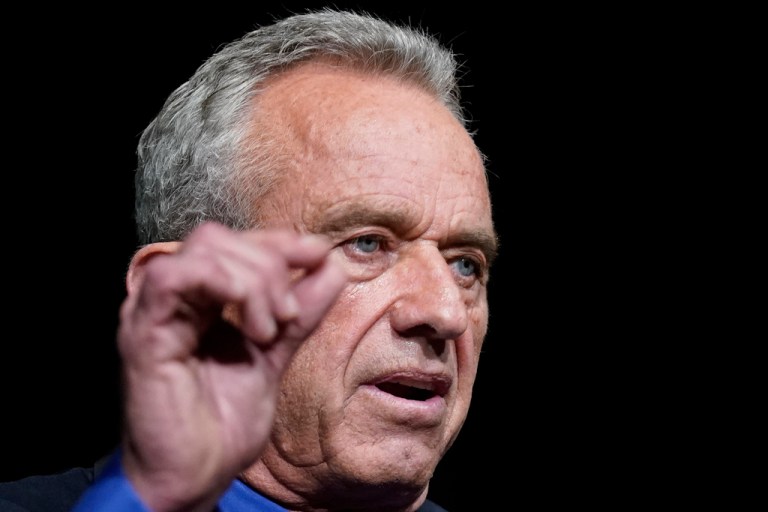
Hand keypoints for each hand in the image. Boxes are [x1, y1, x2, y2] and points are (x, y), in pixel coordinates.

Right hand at [116, 222, 346, 510]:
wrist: (195, 477)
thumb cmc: (223, 423)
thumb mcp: (274, 355)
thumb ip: (300, 312)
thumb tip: (330, 267)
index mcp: (196, 300)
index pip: (234, 243)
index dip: (279, 241)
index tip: (317, 257)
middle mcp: (171, 299)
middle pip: (219, 238)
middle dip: (270, 266)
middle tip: (289, 316)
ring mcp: (153, 312)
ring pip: (204, 249)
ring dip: (253, 281)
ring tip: (271, 329)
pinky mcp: (142, 332)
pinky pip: (173, 277)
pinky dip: (224, 285)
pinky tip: (251, 325)